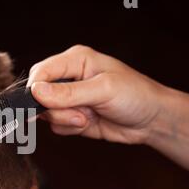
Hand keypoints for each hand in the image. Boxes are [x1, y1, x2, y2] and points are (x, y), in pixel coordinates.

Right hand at [28, 45, 167, 144]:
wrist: (151, 121)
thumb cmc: (136, 95)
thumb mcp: (103, 90)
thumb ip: (68, 92)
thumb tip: (37, 91)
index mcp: (76, 60)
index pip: (41, 71)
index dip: (36, 89)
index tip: (43, 103)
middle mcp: (69, 77)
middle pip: (39, 94)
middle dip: (55, 108)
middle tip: (78, 112)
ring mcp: (69, 98)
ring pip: (47, 113)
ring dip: (66, 120)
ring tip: (88, 117)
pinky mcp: (71, 116)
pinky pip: (56, 126)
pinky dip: (70, 128)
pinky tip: (88, 123)